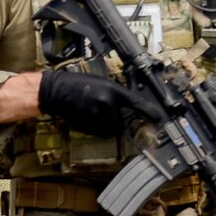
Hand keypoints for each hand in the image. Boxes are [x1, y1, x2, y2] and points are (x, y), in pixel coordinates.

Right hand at [38, 65, 160, 138]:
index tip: (158, 118)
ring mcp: (99, 117)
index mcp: (113, 90)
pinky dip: (97, 128)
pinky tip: (87, 117)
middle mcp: (109, 104)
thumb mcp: (101, 83)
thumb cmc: (78, 83)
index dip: (148, 111)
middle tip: (103, 109)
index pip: (136, 103)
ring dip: (106, 124)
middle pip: (121, 120)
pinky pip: (100, 132)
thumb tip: (127, 105)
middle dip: (116, 118)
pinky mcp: (90, 126)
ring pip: (111, 128)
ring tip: (93, 111)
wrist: (57, 91)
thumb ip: (115, 93)